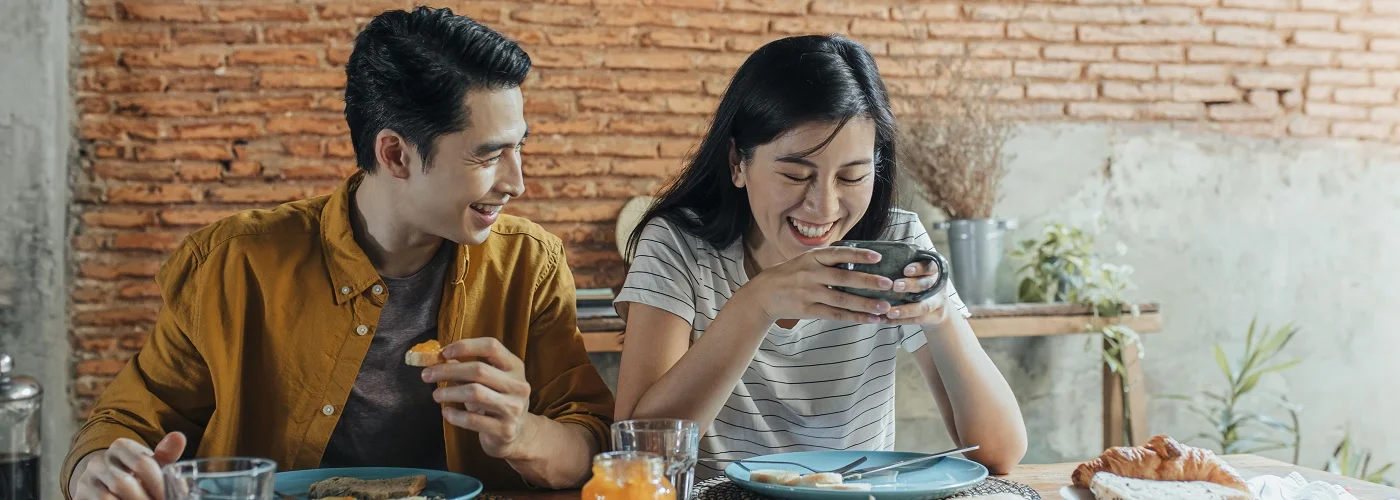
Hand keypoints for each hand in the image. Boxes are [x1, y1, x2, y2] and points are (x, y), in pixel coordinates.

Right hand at [71, 433, 186, 499]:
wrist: (105, 482)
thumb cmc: (136, 472)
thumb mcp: (152, 463)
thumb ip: (166, 454)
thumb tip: (179, 437)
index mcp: (121, 447)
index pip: (142, 463)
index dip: (158, 484)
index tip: (168, 497)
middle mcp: (99, 461)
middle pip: (124, 483)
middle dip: (144, 499)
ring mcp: (86, 480)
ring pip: (107, 498)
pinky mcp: (79, 496)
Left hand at [422, 338, 534, 459]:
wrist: (520, 434)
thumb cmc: (497, 401)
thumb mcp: (489, 381)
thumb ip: (468, 368)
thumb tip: (441, 357)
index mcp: (515, 367)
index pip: (491, 346)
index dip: (466, 346)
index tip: (444, 352)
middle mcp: (518, 385)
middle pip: (479, 370)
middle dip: (447, 370)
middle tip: (427, 374)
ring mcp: (513, 408)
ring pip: (474, 393)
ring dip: (449, 393)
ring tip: (436, 395)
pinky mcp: (505, 430)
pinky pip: (472, 420)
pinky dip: (454, 415)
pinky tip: (446, 412)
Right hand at [744, 246, 896, 323]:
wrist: (764, 294)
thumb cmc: (791, 274)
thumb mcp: (806, 260)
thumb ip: (828, 259)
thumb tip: (859, 257)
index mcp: (812, 257)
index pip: (838, 254)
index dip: (858, 255)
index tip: (877, 257)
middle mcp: (811, 274)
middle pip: (844, 278)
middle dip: (868, 281)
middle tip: (889, 284)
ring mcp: (809, 293)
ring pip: (842, 300)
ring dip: (865, 304)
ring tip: (884, 306)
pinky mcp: (808, 310)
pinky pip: (835, 315)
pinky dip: (854, 317)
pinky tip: (870, 320)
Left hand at [883, 259, 950, 325]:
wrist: (937, 308)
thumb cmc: (918, 283)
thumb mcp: (917, 272)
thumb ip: (904, 263)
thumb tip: (877, 255)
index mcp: (934, 271)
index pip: (929, 266)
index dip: (918, 268)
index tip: (905, 270)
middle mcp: (937, 285)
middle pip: (926, 284)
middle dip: (910, 285)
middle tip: (895, 286)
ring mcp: (938, 302)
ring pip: (923, 306)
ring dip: (905, 310)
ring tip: (889, 312)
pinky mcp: (934, 317)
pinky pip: (916, 320)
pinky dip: (900, 321)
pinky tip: (885, 320)